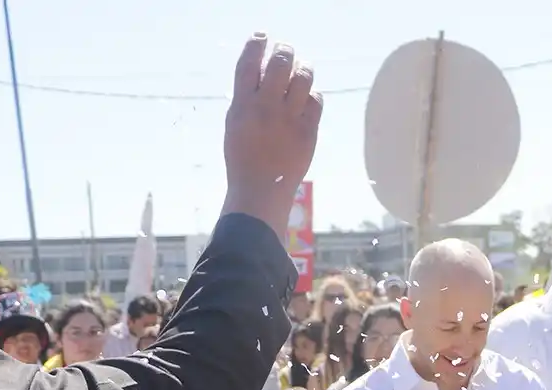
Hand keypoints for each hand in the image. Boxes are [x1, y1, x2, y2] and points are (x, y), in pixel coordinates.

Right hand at [221, 35, 322, 233]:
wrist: (260, 190)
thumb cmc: (243, 156)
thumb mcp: (235, 123)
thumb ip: (246, 97)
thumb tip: (260, 72)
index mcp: (242, 105)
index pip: (248, 64)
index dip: (256, 44)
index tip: (262, 37)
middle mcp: (266, 108)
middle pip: (279, 64)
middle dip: (284, 51)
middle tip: (286, 50)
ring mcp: (288, 119)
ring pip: (302, 78)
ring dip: (303, 67)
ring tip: (301, 67)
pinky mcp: (307, 131)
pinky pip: (316, 101)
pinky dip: (313, 95)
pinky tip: (308, 97)